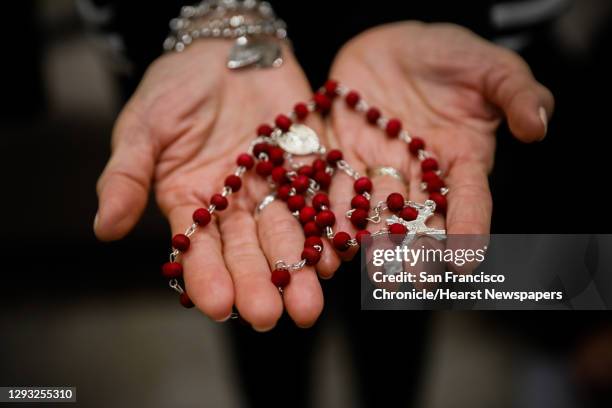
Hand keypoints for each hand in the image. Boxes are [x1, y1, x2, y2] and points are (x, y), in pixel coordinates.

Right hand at [94, 41, 331, 329]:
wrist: (225, 52)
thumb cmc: (176, 88)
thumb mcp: (142, 127)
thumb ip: (126, 176)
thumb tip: (103, 229)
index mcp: (192, 204)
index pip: (199, 249)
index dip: (207, 277)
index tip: (216, 306)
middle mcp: (235, 206)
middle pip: (248, 252)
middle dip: (258, 285)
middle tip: (268, 318)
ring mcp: (274, 188)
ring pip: (287, 235)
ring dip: (299, 269)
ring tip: (309, 304)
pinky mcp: (307, 167)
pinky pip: (319, 199)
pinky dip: (329, 225)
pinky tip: (336, 252)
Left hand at [324, 22, 553, 269]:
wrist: (397, 45)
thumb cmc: (452, 56)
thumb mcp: (491, 67)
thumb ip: (517, 94)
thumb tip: (538, 126)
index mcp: (461, 161)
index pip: (468, 200)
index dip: (468, 230)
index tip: (465, 261)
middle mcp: (419, 175)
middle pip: (417, 219)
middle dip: (411, 250)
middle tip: (405, 282)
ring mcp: (379, 167)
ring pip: (373, 210)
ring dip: (369, 240)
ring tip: (367, 269)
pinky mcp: (343, 155)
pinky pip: (334, 185)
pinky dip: (329, 208)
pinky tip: (326, 234)